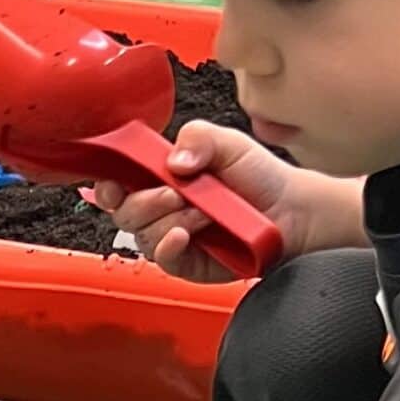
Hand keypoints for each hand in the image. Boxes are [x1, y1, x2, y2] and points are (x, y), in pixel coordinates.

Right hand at [89, 121, 303, 283]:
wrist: (292, 212)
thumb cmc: (260, 177)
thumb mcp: (229, 142)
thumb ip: (197, 138)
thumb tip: (171, 161)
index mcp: (160, 176)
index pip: (116, 182)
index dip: (108, 184)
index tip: (115, 181)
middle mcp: (160, 208)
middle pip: (122, 211)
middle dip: (145, 201)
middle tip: (176, 192)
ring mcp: (170, 237)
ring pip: (141, 235)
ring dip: (171, 220)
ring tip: (204, 212)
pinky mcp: (186, 262)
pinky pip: (161, 259)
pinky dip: (168, 245)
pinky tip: (184, 234)